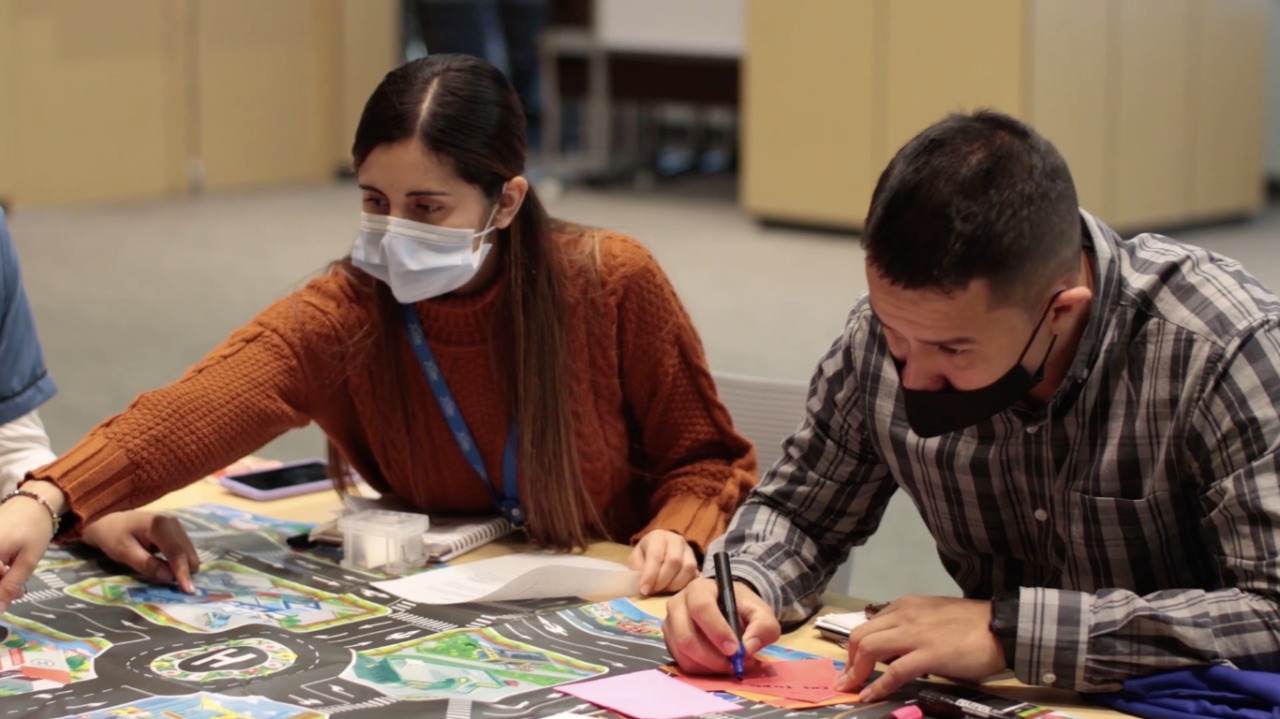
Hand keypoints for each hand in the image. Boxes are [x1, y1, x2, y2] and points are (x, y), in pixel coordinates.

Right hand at [0, 493, 60, 611]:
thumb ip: (11, 585)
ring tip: (17, 582)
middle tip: (18, 591)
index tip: (15, 596)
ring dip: (1, 579)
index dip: (1, 595)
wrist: (32, 502)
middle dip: (1, 587)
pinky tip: (9, 569)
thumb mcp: (28, 560)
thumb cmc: (33, 530)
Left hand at [81, 511, 199, 593]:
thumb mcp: (124, 552)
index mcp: (160, 526)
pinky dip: (182, 561)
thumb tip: (168, 578)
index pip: (176, 552)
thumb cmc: (112, 535)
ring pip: (189, 551)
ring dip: (185, 567)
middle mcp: (173, 523)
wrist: (108, 520)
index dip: (183, 572)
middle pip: (188, 552)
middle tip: (179, 590)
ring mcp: (177, 526)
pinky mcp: (176, 531)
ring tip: (176, 581)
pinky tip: (173, 569)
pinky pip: (185, 549)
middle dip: (186, 571)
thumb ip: (146, 564)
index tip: (188, 591)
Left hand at [629, 529, 698, 594]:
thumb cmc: (644, 557)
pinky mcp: (697, 563)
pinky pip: (695, 576)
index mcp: (658, 536)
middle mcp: (676, 540)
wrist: (658, 552)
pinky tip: (674, 591)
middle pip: (674, 561)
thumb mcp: (635, 560)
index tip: (644, 590)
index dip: (650, 575)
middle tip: (653, 591)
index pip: (656, 555)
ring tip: (663, 591)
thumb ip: (637, 570)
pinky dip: (685, 586)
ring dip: (675, 585)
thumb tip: (644, 585)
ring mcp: (689, 551)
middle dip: (662, 581)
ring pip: (688, 568)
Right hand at [663, 576, 780, 674]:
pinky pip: (682, 663)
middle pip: (686, 635)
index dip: (717, 631)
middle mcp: (678, 604)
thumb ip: (763, 626)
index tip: (735, 650)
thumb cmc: (742, 609)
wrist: (729, 610)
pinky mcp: (670, 642)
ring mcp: (670, 624)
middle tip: (734, 665)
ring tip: (730, 665)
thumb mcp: (761, 613)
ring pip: (683, 652)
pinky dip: (702, 670)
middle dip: (712, 656)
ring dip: (709, 666)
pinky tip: (718, 666)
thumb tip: (748, 647)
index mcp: (700, 589)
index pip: (701, 608)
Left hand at [836, 595, 1007, 701]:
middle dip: (850, 660)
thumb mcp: (933, 616)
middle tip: (847, 680)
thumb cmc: (972, 624)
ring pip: (870, 648)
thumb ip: (911, 628)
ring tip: (852, 689)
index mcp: (905, 605)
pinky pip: (894, 671)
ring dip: (856, 671)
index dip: (856, 647)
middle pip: (861, 635)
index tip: (853, 665)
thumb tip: (893, 650)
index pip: (869, 625)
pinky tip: (869, 695)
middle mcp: (904, 615)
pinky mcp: (928, 654)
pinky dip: (878, 685)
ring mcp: (915, 633)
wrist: (1002, 626)